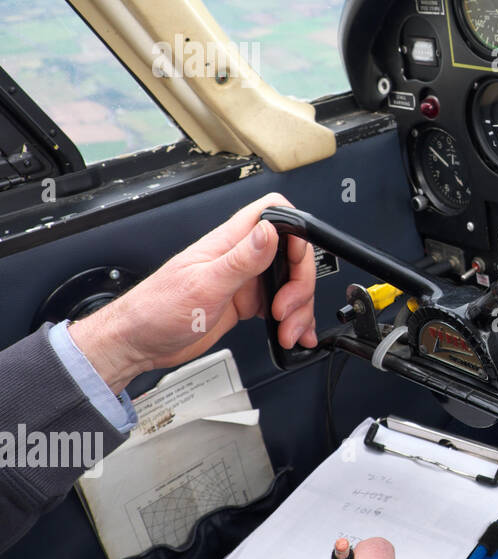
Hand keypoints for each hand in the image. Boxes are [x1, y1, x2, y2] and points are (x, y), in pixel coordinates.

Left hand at [68, 192, 317, 392]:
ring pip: (290, 283)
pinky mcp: (245, 303)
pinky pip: (281, 306)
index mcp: (228, 242)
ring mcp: (244, 281)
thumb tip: (270, 230)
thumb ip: (241, 258)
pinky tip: (295, 334)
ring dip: (299, 309)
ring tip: (288, 330)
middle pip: (292, 255)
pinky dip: (294, 320)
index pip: (274, 214)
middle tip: (286, 308)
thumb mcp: (204, 285)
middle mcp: (240, 258)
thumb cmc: (156, 311)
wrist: (137, 343)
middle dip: (300, 284)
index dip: (296, 233)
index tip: (296, 264)